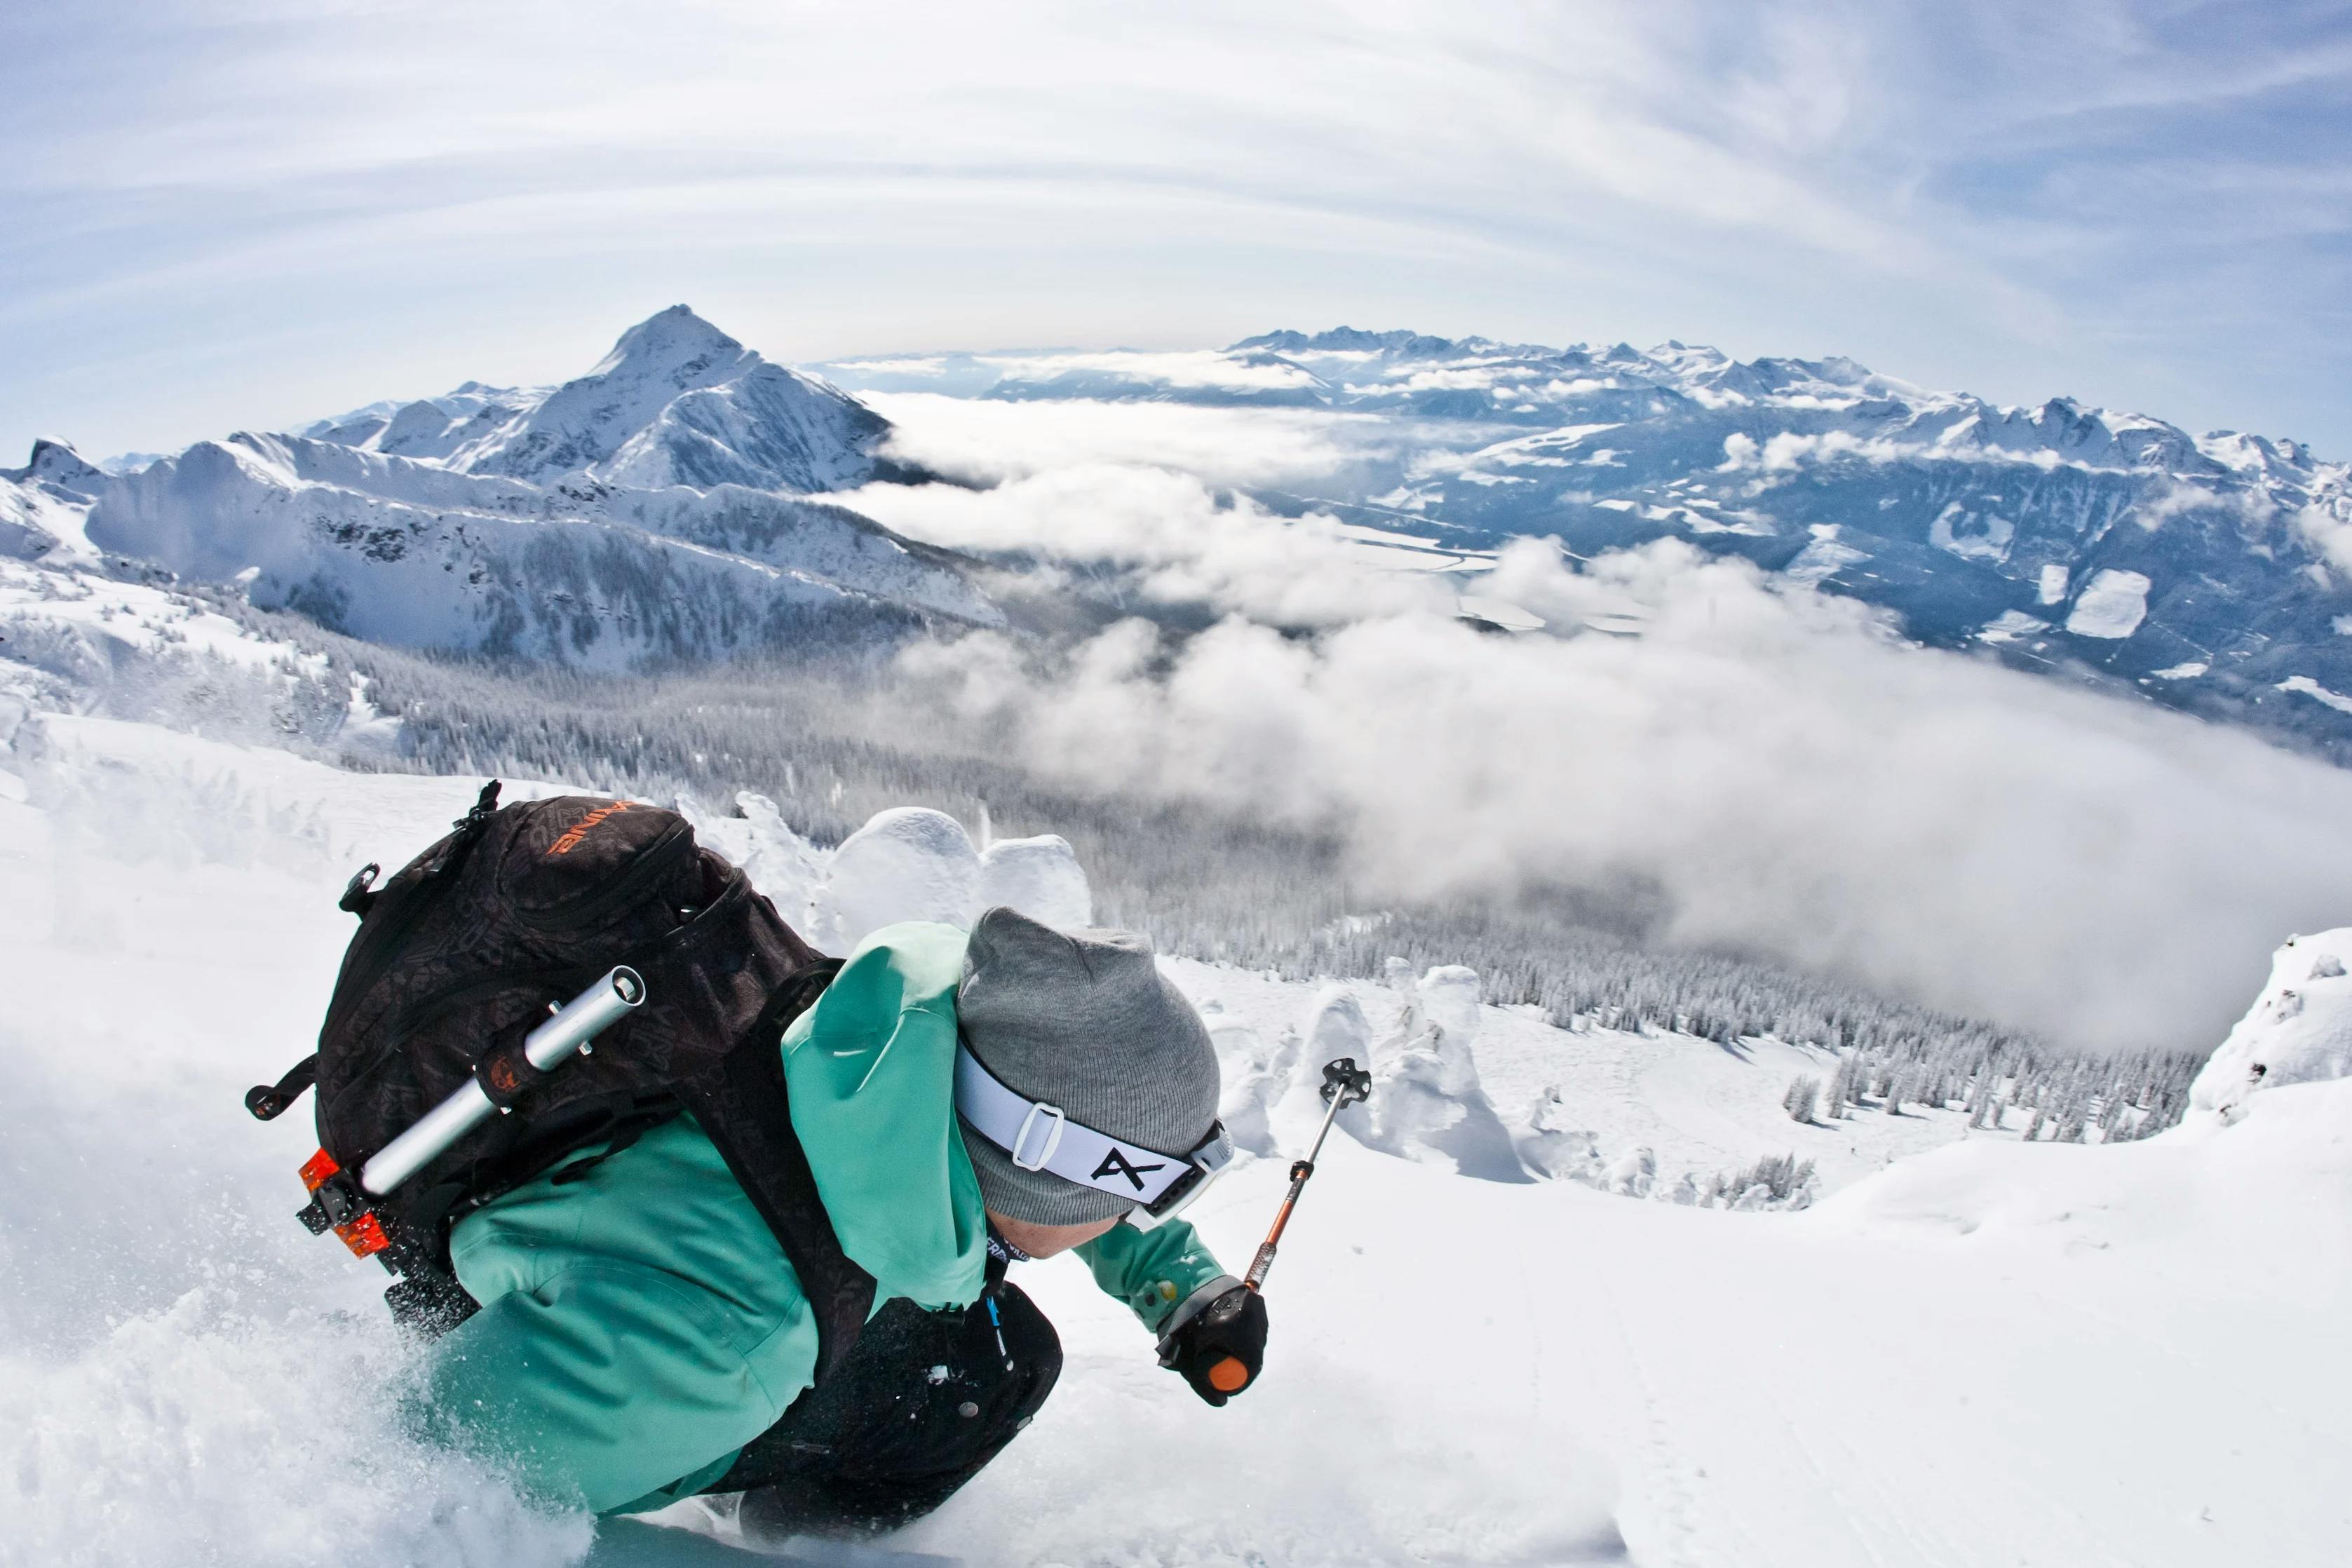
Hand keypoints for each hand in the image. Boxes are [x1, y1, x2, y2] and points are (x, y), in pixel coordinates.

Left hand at [1156, 1284, 1266, 1406]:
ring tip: (1223, 1350)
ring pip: (1256, 1340)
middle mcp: (1253, 1317)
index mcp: (1240, 1330)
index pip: (1251, 1367)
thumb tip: (1221, 1402)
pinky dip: (1243, 1335)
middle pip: (1255, 1353)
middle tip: (1224, 1372)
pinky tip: (1228, 1334)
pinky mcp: (1256, 1301)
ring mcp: (1257, 1307)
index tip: (1228, 1387)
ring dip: (1242, 1349)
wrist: (1185, 1286)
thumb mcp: (1189, 1356)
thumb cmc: (1183, 1323)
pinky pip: (1254, 1327)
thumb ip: (1203, 1383)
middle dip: (1240, 1366)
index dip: (1240, 1382)